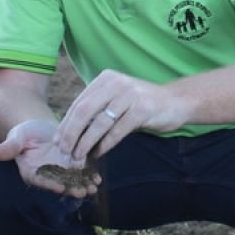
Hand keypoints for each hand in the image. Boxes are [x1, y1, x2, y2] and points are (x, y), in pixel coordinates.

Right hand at [0, 120, 98, 197]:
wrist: (39, 129)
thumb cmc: (25, 133)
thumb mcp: (17, 136)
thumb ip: (11, 146)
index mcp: (31, 171)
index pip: (40, 180)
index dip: (49, 184)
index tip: (60, 187)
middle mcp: (47, 175)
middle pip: (59, 183)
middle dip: (71, 188)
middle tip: (82, 192)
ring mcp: (60, 171)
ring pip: (72, 180)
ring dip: (83, 185)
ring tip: (93, 188)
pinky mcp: (71, 165)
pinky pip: (81, 172)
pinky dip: (89, 175)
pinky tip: (98, 178)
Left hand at [54, 69, 188, 161]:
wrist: (176, 101)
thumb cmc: (142, 103)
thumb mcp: (117, 100)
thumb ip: (97, 109)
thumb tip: (71, 131)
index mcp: (105, 79)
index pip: (79, 103)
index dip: (66, 124)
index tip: (58, 141)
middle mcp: (116, 83)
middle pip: (84, 111)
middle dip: (71, 134)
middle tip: (64, 151)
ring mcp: (130, 95)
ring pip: (99, 123)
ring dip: (86, 143)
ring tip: (78, 156)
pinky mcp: (142, 109)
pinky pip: (117, 131)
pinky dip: (105, 144)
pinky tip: (98, 154)